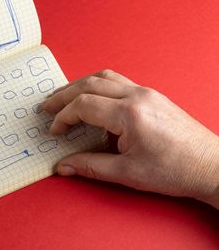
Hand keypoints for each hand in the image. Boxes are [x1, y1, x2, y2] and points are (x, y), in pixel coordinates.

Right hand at [42, 70, 218, 207]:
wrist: (210, 166)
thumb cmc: (174, 170)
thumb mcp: (127, 173)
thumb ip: (90, 166)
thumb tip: (63, 165)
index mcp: (129, 114)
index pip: (83, 104)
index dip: (63, 116)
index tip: (55, 130)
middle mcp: (137, 96)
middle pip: (89, 84)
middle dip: (63, 94)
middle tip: (46, 105)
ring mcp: (146, 92)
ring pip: (104, 77)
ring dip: (79, 85)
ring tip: (63, 97)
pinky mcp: (152, 95)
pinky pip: (118, 81)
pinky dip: (98, 86)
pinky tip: (92, 99)